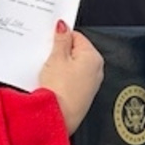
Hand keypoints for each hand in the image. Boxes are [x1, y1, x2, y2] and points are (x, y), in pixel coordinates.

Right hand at [39, 20, 102, 134]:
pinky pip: (72, 78)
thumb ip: (61, 39)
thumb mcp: (56, 58)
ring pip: (73, 65)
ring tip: (49, 71)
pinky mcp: (82, 95)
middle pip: (76, 51)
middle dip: (61, 52)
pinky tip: (53, 81)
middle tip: (48, 57)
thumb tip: (64, 26)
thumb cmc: (59, 90)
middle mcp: (96, 70)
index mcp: (93, 57)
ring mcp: (90, 83)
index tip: (50, 42)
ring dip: (60, 65)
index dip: (61, 37)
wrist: (58, 118)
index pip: (77, 36)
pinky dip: (62, 77)